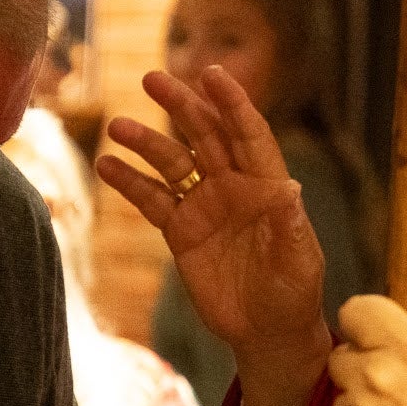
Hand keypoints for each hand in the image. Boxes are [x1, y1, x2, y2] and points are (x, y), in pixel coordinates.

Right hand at [98, 67, 328, 369]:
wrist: (268, 331)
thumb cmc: (294, 293)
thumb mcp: (299, 261)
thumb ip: (289, 226)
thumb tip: (289, 189)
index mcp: (265, 185)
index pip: (247, 134)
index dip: (231, 103)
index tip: (212, 74)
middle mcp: (233, 187)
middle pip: (204, 134)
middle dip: (181, 104)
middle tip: (152, 77)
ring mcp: (204, 206)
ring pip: (171, 162)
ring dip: (145, 142)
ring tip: (116, 127)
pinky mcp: (181, 231)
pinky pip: (152, 200)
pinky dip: (129, 182)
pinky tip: (107, 165)